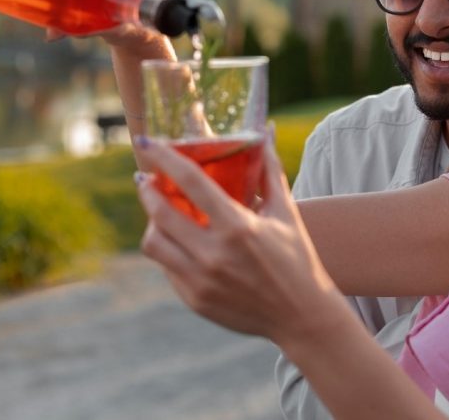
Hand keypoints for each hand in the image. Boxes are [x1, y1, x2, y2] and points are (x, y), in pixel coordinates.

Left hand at [136, 134, 349, 346]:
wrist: (301, 316)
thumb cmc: (297, 258)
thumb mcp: (286, 213)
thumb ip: (270, 171)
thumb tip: (263, 132)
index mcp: (238, 227)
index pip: (191, 183)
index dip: (166, 159)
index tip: (148, 143)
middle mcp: (215, 254)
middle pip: (160, 213)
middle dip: (148, 191)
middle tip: (147, 180)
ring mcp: (201, 280)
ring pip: (154, 243)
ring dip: (153, 223)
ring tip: (162, 214)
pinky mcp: (195, 300)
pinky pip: (167, 267)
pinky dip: (170, 250)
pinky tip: (182, 242)